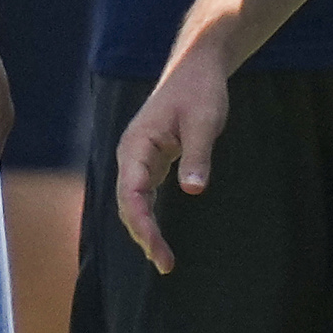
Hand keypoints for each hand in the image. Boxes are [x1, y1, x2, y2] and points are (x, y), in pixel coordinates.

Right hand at [111, 43, 237, 274]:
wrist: (196, 68)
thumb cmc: (200, 91)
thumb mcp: (204, 121)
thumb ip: (197, 156)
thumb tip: (193, 190)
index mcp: (137, 145)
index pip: (132, 193)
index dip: (143, 224)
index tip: (158, 249)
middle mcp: (131, 154)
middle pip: (127, 203)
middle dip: (143, 235)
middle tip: (166, 264)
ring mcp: (138, 159)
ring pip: (133, 202)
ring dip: (144, 230)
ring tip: (163, 260)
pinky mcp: (150, 161)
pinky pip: (143, 195)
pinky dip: (149, 217)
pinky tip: (158, 238)